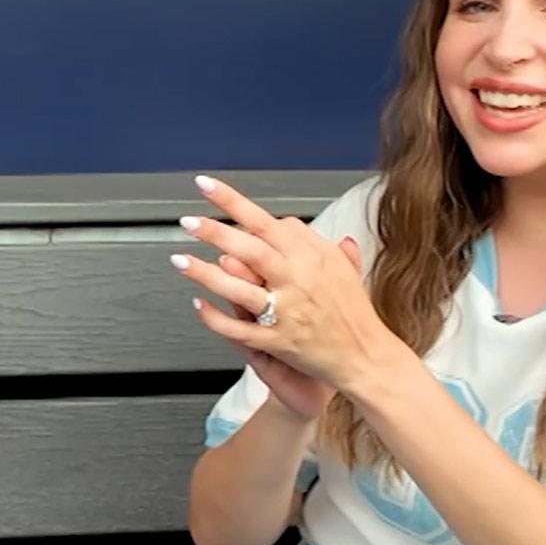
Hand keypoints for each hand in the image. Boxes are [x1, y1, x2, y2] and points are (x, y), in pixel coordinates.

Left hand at [173, 176, 389, 392]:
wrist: (365, 356)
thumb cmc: (353, 313)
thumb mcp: (344, 268)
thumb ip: (316, 241)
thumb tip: (291, 223)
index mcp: (311, 257)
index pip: (266, 220)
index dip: (234, 202)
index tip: (209, 188)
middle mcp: (298, 280)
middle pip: (251, 248)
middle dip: (215, 231)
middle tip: (188, 221)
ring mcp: (286, 310)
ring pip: (238, 287)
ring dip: (205, 272)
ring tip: (179, 259)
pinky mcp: (278, 340)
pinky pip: (238, 328)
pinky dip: (215, 317)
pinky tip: (198, 303)